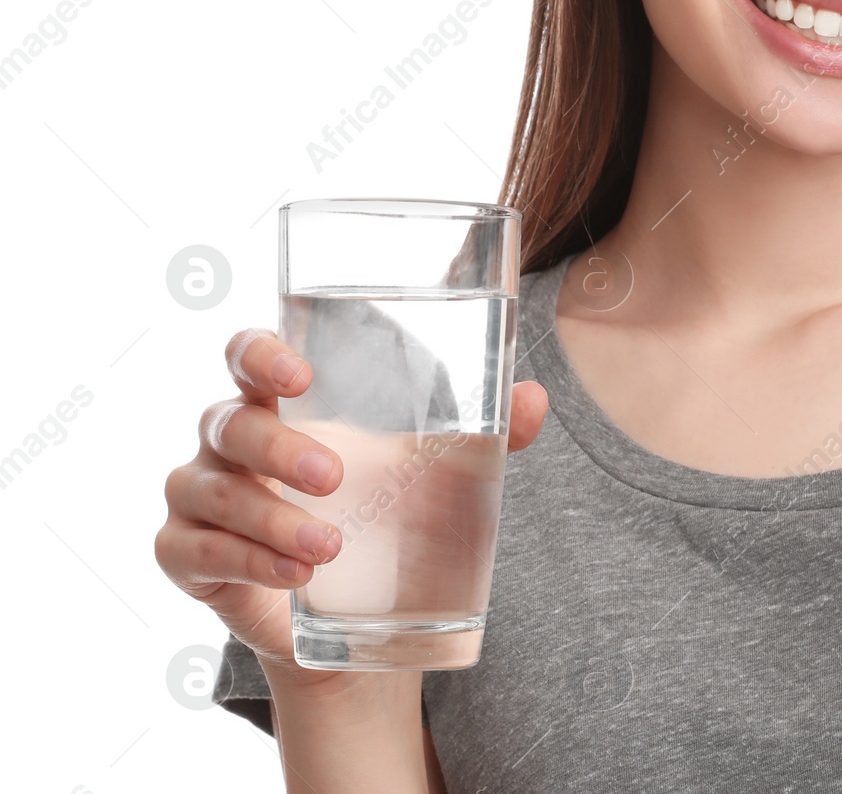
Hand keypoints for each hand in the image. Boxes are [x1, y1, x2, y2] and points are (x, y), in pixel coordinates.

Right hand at [154, 326, 549, 685]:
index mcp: (279, 400)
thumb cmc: (387, 511)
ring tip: (329, 547)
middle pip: (229, 421)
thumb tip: (533, 400)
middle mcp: (228, 437)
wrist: (359, 611)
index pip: (245, 353)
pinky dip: (247, 562)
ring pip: (213, 491)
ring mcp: (199, 495)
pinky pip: (195, 551)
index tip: (299, 375)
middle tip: (336, 475)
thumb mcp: (436, 471)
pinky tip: (295, 576)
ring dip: (271, 518)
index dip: (259, 354)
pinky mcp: (184, 555)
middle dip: (279, 447)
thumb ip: (487, 433)